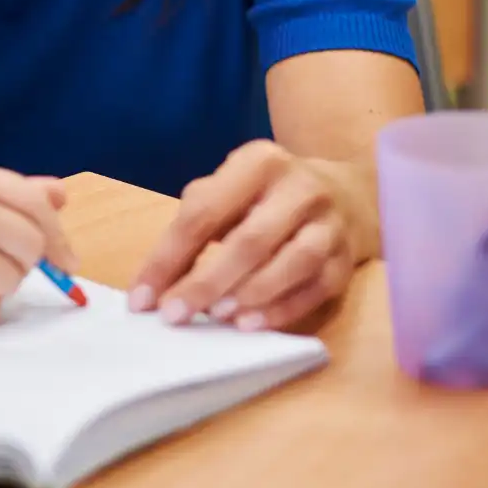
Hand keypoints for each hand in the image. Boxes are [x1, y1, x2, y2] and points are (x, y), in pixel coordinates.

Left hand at [131, 140, 375, 332]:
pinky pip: (317, 288)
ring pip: (293, 262)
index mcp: (258, 162)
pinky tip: (252, 325)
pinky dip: (283, 309)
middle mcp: (299, 188)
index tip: (141, 298)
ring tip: (218, 317)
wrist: (344, 194)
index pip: (204, 212)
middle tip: (175, 314)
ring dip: (252, 294)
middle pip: (250, 240)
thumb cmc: (264, 196)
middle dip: (207, 282)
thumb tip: (155, 281)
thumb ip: (193, 224)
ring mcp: (329, 224)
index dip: (169, 257)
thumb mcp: (226, 190)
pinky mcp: (346, 258)